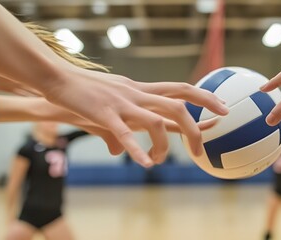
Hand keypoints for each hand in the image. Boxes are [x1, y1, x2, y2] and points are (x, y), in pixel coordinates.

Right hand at [42, 67, 227, 167]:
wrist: (57, 81)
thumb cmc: (83, 97)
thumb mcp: (107, 114)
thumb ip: (118, 133)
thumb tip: (120, 152)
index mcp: (141, 91)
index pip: (180, 91)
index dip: (204, 99)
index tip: (223, 109)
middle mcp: (138, 95)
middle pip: (178, 103)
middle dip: (196, 126)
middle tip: (202, 147)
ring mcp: (124, 103)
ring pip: (157, 120)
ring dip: (164, 145)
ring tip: (160, 161)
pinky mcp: (104, 113)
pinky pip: (124, 132)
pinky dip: (137, 149)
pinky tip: (146, 163)